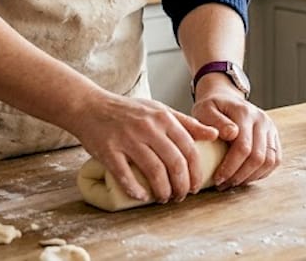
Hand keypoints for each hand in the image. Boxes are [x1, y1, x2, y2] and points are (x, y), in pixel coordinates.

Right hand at [67, 89, 219, 203]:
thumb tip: (215, 135)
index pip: (189, 149)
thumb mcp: (159, 110)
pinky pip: (125, 175)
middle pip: (174, 163)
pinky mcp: (108, 150)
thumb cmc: (128, 111)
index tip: (195, 186)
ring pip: (154, 171)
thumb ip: (186, 123)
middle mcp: (147, 127)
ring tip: (163, 198)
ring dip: (162, 191)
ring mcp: (127, 139)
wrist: (90, 106)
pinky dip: (136, 190)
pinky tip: (142, 196)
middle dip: (181, 186)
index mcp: (163, 118)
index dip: (195, 172)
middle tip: (180, 197)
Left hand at [191, 77, 281, 189]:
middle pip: (258, 157)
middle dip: (240, 176)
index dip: (231, 167)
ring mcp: (271, 128)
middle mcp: (262, 120)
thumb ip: (215, 121)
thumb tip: (231, 134)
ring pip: (269, 161)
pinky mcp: (274, 136)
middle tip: (224, 184)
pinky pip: (275, 160)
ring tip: (234, 182)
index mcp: (245, 113)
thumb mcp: (205, 110)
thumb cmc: (212, 107)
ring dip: (251, 177)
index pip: (243, 147)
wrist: (225, 98)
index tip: (218, 179)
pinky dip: (262, 173)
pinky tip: (246, 177)